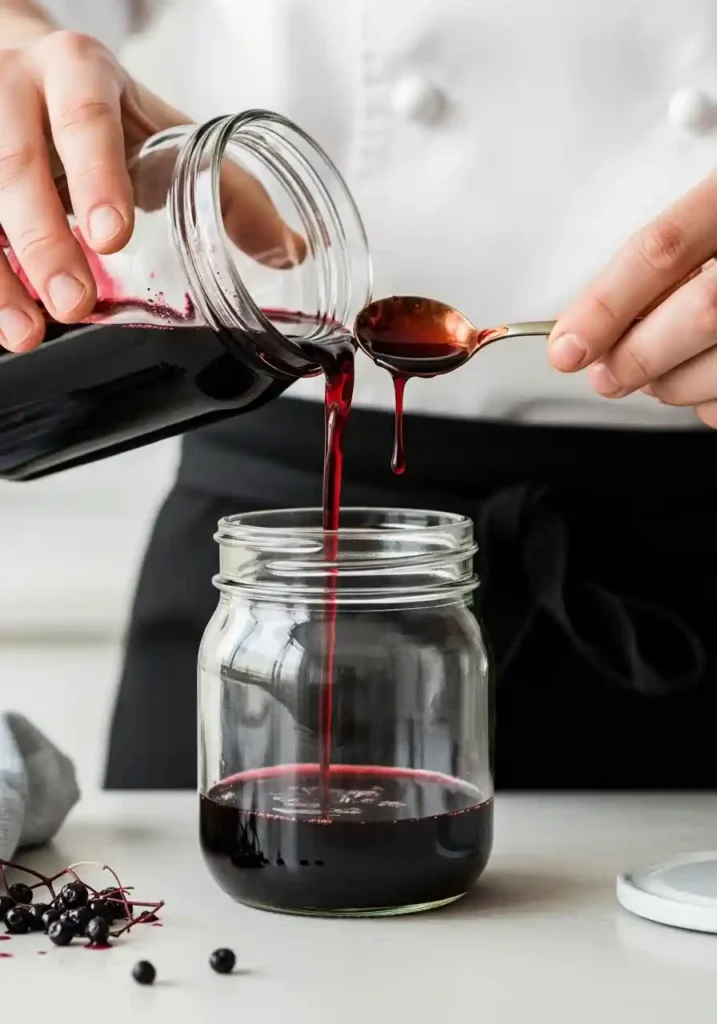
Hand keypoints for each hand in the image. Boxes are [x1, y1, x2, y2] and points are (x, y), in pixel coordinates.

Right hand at [0, 29, 303, 352]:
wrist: (26, 71)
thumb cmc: (103, 112)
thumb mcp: (163, 132)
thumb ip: (225, 189)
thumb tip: (292, 252)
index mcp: (79, 75)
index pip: (83, 116)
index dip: (95, 174)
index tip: (110, 236)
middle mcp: (14, 92)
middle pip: (12, 162)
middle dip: (42, 239)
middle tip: (74, 304)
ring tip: (28, 331)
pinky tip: (5, 319)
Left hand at [546, 173, 716, 426]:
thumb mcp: (705, 222)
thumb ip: (664, 263)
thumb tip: (590, 325)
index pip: (663, 250)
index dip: (607, 304)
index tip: (567, 345)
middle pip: (702, 311)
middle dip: (639, 356)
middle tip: (606, 374)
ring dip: (673, 384)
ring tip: (657, 375)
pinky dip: (710, 402)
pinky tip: (705, 380)